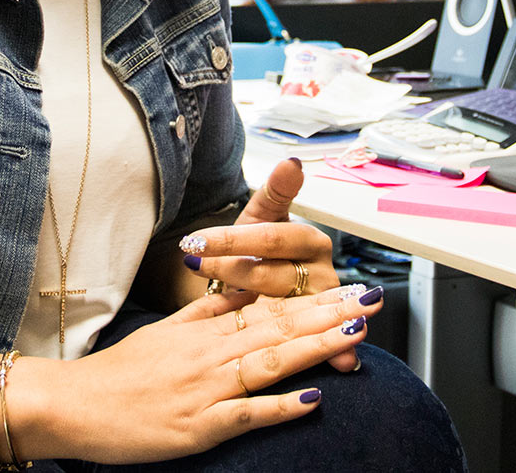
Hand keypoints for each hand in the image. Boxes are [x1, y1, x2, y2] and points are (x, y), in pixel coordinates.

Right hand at [17, 286, 383, 463]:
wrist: (77, 405)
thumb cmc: (122, 372)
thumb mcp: (167, 329)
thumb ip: (208, 310)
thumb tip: (245, 288)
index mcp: (206, 330)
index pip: (271, 309)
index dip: (316, 298)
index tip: (351, 287)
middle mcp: (211, 354)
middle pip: (280, 329)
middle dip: (330, 314)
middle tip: (371, 299)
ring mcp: (206, 389)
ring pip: (270, 363)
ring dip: (316, 348)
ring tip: (354, 334)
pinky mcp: (198, 426)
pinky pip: (247, 414)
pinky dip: (281, 407)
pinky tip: (313, 400)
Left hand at [181, 159, 359, 370]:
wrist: (261, 292)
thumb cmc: (260, 252)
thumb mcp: (262, 220)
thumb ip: (277, 192)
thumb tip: (293, 162)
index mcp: (311, 242)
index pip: (271, 237)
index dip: (233, 238)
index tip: (196, 239)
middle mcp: (321, 276)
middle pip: (273, 275)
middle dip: (230, 271)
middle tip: (194, 263)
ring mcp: (318, 311)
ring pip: (277, 311)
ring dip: (241, 306)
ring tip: (210, 295)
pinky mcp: (318, 340)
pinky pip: (299, 345)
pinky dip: (305, 353)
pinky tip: (283, 353)